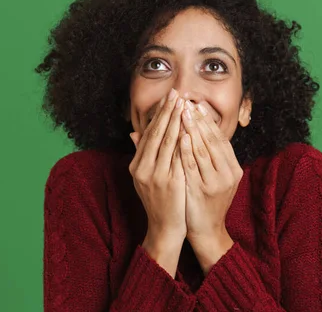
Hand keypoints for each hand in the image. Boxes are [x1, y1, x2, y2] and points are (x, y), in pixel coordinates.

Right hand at [128, 89, 185, 275]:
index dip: (159, 114)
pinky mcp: (168, 183)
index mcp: (136, 165)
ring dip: (175, 121)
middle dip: (167, 112)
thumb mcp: (145, 177)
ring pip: (166, 142)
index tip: (169, 97)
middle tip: (177, 93)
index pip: (149, 133)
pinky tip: (187, 129)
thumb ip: (141, 154)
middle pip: (156, 133)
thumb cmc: (159, 200)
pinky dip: (181, 142)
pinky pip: (176, 158)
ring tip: (183, 104)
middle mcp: (142, 168)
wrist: (164, 228)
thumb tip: (134, 132)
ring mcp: (155, 176)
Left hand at [179, 100, 243, 271]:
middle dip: (199, 120)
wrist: (207, 231)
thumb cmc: (206, 201)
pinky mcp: (203, 191)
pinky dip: (187, 150)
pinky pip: (194, 166)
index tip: (196, 104)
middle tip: (188, 102)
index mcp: (233, 168)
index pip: (220, 138)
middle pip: (213, 140)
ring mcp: (217, 182)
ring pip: (204, 150)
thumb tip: (195, 132)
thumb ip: (206, 156)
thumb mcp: (211, 176)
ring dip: (193, 129)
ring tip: (183, 112)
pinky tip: (181, 137)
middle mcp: (228, 173)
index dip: (208, 121)